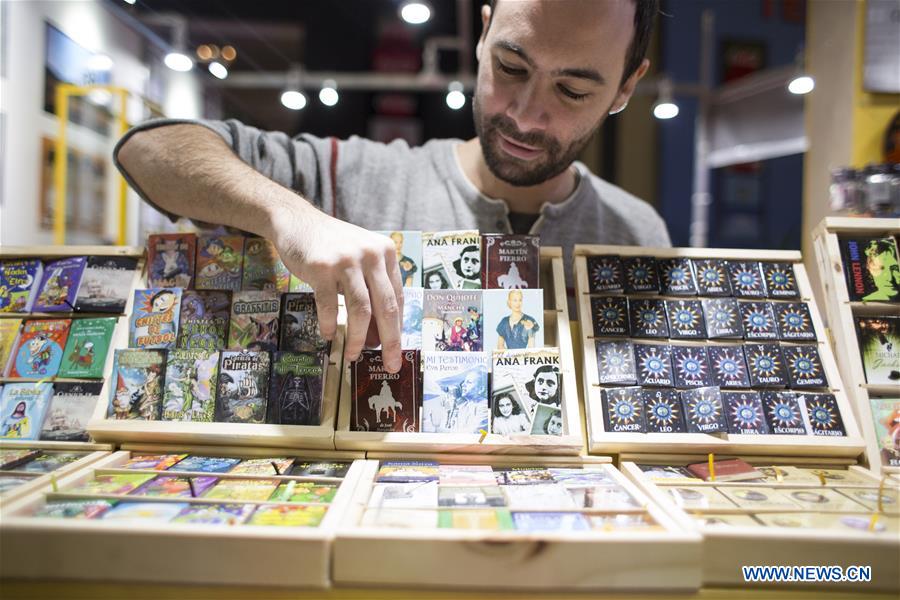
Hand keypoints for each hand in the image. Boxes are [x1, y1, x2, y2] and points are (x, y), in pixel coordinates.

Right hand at [271, 205, 403, 371]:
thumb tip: (377, 337)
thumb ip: (371, 292)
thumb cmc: (332, 247)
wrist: (297, 222)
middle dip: (390, 341)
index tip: (397, 351)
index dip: (398, 328)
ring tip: (353, 354)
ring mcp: (347, 260)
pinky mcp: (322, 267)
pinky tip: (329, 334)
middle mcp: (371, 254)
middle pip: (386, 306)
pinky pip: (330, 304)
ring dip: (358, 338)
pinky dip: (331, 324)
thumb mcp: (359, 262)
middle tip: (391, 364)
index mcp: (386, 253)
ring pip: (361, 309)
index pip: (397, 298)